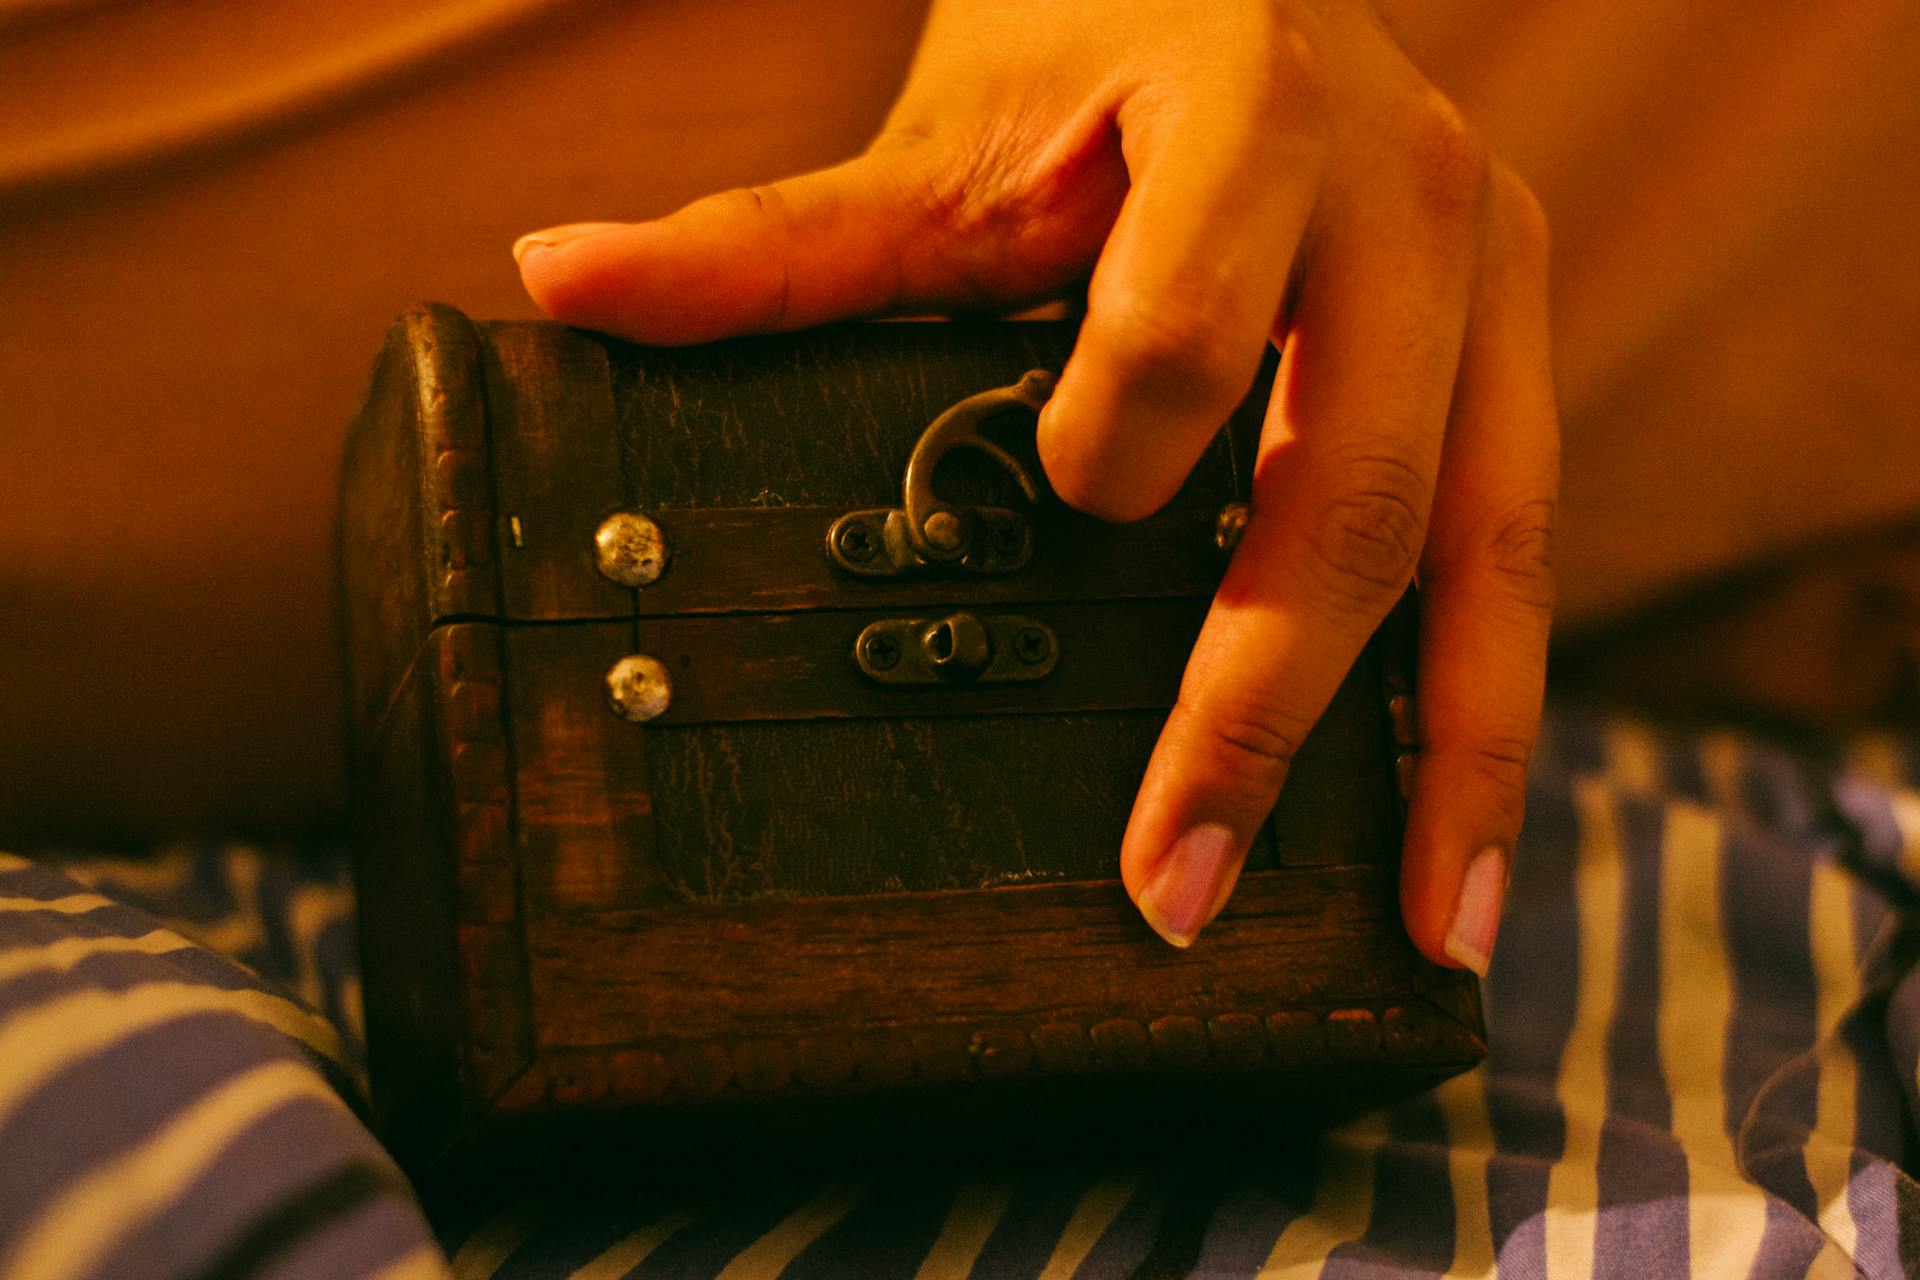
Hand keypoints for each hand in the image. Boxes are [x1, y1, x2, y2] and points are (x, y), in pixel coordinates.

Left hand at [513, 0, 1556, 971]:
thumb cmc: (1087, 46)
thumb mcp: (943, 143)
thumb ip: (773, 241)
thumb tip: (560, 284)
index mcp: (1253, 112)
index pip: (1182, 329)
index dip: (1109, 450)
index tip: (1060, 513)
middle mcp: (1412, 188)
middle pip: (1347, 481)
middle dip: (1262, 706)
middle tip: (1173, 879)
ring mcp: (1496, 269)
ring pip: (1493, 538)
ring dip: (1464, 751)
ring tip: (1432, 928)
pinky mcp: (1522, 338)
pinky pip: (1524, 536)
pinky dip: (1494, 692)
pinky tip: (1468, 822)